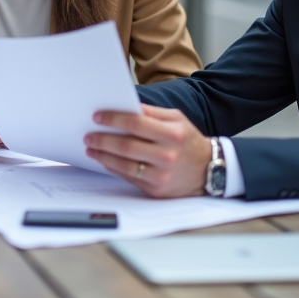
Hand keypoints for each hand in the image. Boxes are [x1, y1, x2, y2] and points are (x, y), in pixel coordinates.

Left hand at [84, 105, 210, 197]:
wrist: (209, 169)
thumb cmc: (188, 141)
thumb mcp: (177, 119)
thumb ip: (152, 113)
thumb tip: (126, 107)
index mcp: (172, 134)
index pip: (136, 123)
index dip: (114, 119)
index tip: (98, 117)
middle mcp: (167, 156)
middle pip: (126, 146)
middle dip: (103, 139)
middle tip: (89, 135)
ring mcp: (161, 175)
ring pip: (124, 165)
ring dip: (103, 155)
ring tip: (91, 147)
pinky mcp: (156, 190)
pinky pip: (128, 177)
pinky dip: (113, 168)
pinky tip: (105, 159)